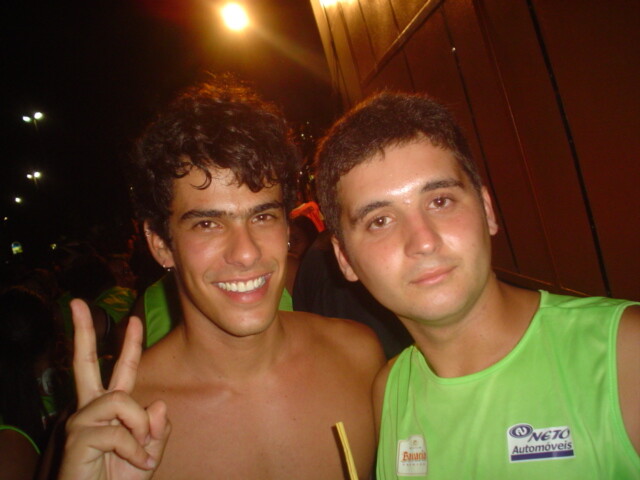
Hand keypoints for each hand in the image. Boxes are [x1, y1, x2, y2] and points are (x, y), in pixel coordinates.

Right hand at [58, 299, 170, 479]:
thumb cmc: (122, 478)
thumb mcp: (150, 451)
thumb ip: (158, 429)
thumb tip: (157, 404)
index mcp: (111, 407)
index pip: (122, 369)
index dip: (129, 345)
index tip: (133, 318)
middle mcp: (92, 407)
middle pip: (85, 361)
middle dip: (83, 331)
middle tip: (75, 302)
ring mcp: (82, 421)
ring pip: (121, 400)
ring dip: (139, 427)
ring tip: (140, 453)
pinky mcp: (78, 437)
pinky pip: (119, 431)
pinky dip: (134, 449)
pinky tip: (136, 464)